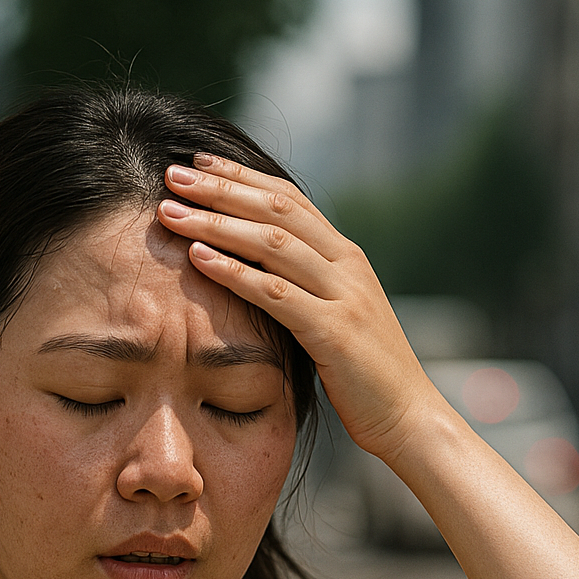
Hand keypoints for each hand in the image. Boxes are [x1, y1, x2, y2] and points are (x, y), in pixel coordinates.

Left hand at [157, 154, 439, 462]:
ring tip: (171, 213)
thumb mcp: (336, 319)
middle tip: (173, 176)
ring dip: (216, 224)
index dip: (242, 177)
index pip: (289, 199)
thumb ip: (306, 290)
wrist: (408, 416)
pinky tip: (198, 259)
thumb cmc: (364, 377)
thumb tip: (260, 272)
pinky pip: (276, 294)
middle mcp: (347, 265)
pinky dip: (234, 272)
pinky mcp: (334, 333)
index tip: (199, 163)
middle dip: (221, 189)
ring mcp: (343, 296)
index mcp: (346, 257)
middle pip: (277, 209)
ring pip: (273, 243)